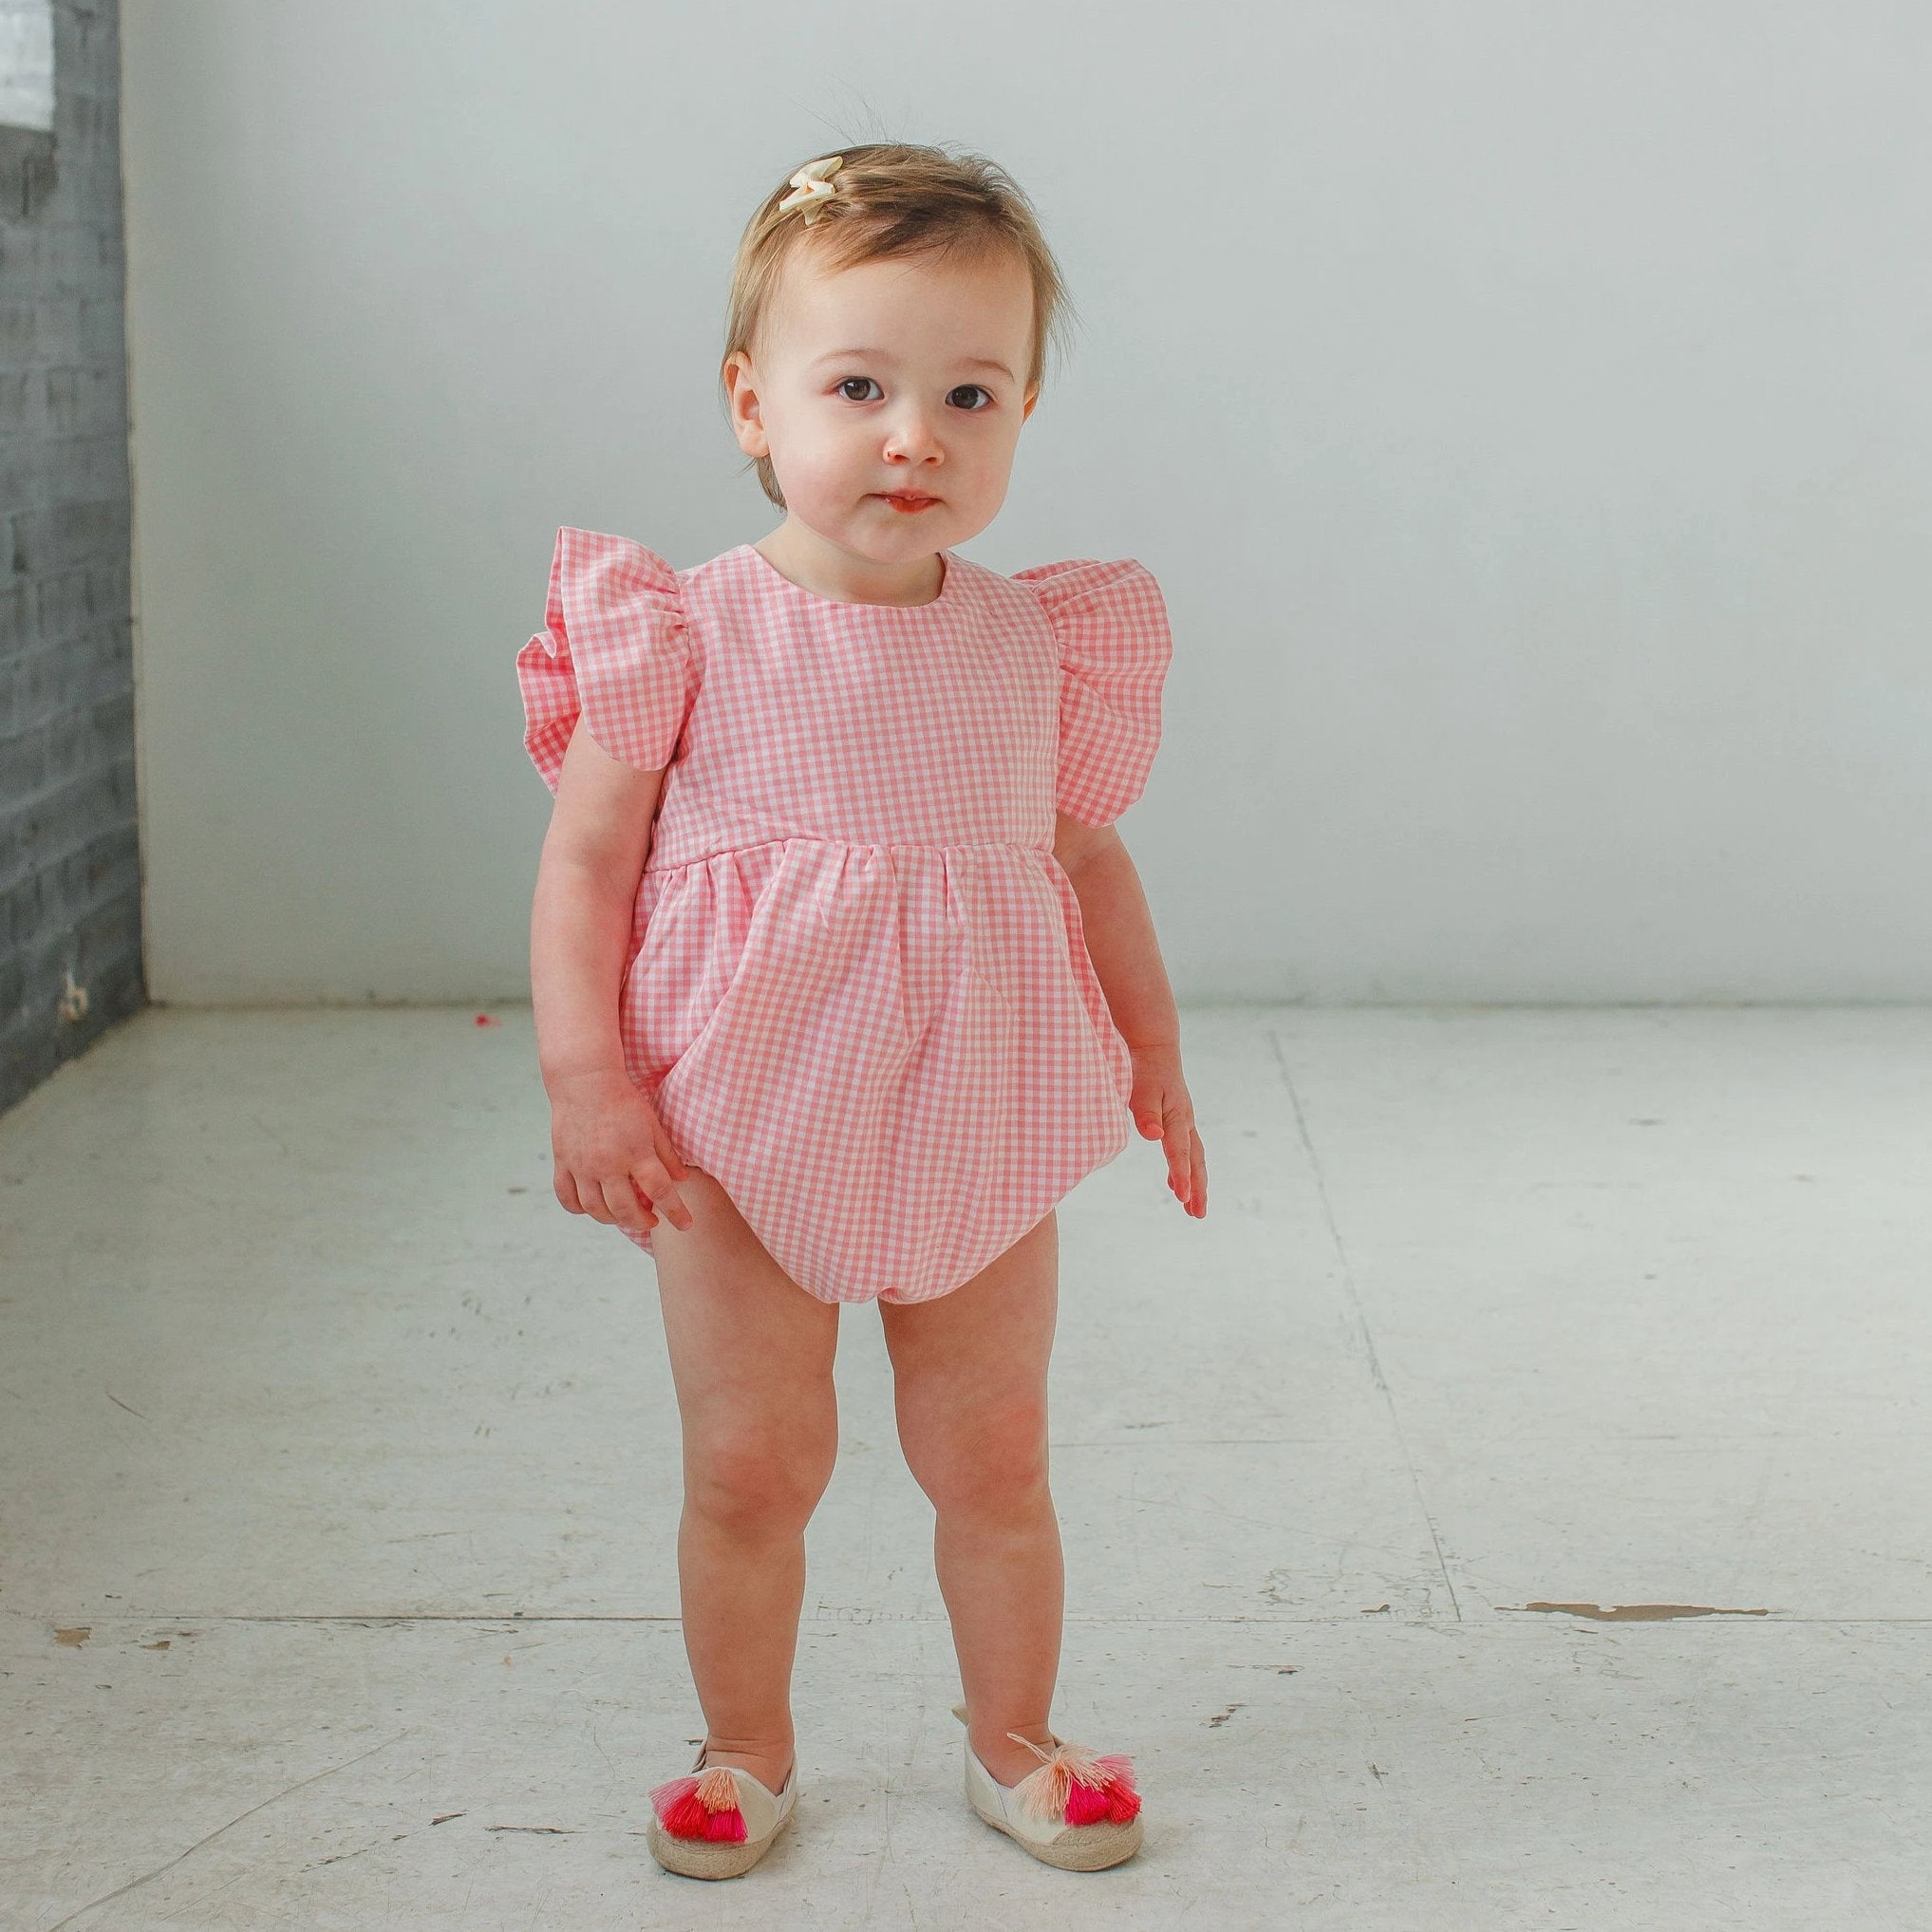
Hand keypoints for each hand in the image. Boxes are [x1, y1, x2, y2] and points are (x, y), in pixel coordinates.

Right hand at [547, 1068, 693, 1233]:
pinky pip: (567, 1197)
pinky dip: (580, 1209)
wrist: (585, 1082)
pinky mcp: (563, 1163)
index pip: (660, 1191)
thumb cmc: (623, 1101)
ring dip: (613, 1219)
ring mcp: (582, 1166)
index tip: (685, 1224)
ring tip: (625, 1215)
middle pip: (626, 1209)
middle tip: (651, 1221)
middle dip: (642, 1222)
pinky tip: (593, 1206)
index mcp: (636, 1152)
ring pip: (596, 1209)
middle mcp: (608, 1164)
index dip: (676, 1212)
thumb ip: (667, 1155)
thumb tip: (682, 1180)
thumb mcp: (652, 1125)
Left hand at [1127, 1040, 1206, 1217]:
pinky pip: (1185, 1151)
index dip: (1180, 1175)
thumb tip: (1153, 1135)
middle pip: (1195, 1160)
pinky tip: (1175, 1184)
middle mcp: (1185, 1122)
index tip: (1181, 1199)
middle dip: (1197, 1188)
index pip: (1179, 1152)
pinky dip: (1182, 1170)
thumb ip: (1146, 1112)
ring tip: (1193, 1209)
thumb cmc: (1145, 1068)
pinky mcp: (1177, 1120)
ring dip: (1194, 1183)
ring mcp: (1184, 1122)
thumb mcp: (1142, 1088)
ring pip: (1194, 1158)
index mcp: (1177, 1116)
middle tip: (1197, 1214)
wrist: (1155, 1046)